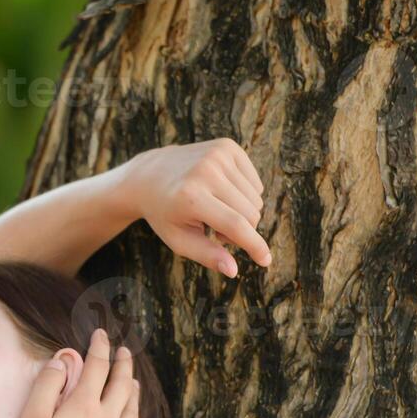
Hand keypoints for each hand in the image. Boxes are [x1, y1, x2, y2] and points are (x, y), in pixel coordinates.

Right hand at [13, 328, 139, 417]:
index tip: (101, 335)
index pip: (97, 367)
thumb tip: (62, 362)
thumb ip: (47, 386)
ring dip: (133, 391)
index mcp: (85, 406)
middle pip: (121, 385)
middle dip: (124, 364)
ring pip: (132, 410)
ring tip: (134, 381)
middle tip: (125, 351)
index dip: (100, 347)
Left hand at [118, 139, 271, 277]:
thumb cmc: (165, 214)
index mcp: (192, 198)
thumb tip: (234, 271)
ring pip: (256, 199)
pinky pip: (255, 182)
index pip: (236, 225)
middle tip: (214, 231)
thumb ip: (206, 256)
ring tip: (215, 211)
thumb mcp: (179, 239)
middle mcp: (206, 172)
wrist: (149, 175)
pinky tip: (222, 193)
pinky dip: (244, 194)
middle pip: (250, 214)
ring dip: (242, 212)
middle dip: (241, 230)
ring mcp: (217, 155)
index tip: (266, 261)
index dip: (255, 245)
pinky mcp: (227, 146)